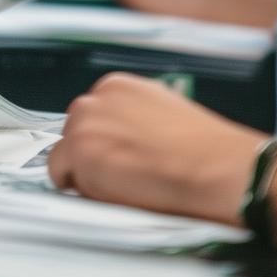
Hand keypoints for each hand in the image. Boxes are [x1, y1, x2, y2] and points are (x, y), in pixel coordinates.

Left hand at [48, 72, 263, 222]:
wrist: (215, 167)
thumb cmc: (202, 150)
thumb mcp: (163, 112)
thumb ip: (132, 116)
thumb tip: (119, 138)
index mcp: (119, 85)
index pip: (90, 115)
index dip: (103, 141)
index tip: (117, 156)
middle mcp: (97, 97)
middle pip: (73, 132)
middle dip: (90, 154)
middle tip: (121, 174)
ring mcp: (85, 122)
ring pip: (64, 154)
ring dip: (83, 172)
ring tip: (122, 184)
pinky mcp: (79, 150)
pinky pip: (60, 176)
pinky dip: (78, 189)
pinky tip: (111, 192)